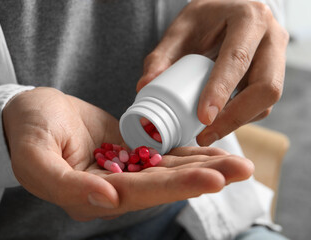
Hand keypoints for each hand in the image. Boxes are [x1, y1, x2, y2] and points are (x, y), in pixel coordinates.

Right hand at [3, 87, 253, 220]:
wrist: (32, 112)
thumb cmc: (27, 131)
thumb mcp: (34, 156)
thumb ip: (64, 184)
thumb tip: (105, 200)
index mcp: (89, 196)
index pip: (138, 194)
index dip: (175, 187)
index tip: (211, 179)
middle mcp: (111, 189)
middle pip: (162, 186)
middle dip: (202, 177)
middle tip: (240, 169)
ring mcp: (122, 171)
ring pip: (167, 171)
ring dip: (202, 165)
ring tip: (238, 163)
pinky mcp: (128, 153)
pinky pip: (161, 155)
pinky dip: (186, 153)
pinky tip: (211, 151)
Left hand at [136, 0, 288, 145]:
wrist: (226, 13)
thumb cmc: (204, 20)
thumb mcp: (180, 29)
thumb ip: (161, 56)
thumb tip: (144, 86)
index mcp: (248, 18)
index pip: (238, 59)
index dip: (221, 90)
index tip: (203, 117)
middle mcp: (271, 38)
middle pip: (266, 87)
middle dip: (235, 117)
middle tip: (204, 134)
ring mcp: (277, 58)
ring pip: (267, 101)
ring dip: (238, 122)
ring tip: (206, 133)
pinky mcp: (273, 75)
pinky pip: (262, 105)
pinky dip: (240, 118)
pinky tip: (218, 122)